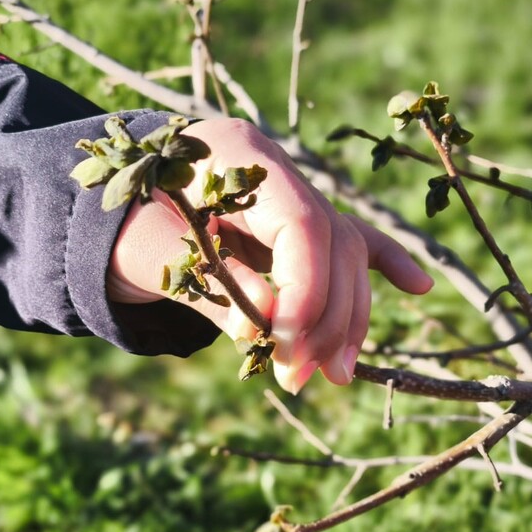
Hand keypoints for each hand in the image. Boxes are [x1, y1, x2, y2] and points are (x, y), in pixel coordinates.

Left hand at [108, 118, 432, 393]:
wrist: (111, 204)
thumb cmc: (121, 224)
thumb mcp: (146, 251)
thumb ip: (205, 283)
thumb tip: (260, 329)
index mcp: (235, 153)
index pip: (301, 223)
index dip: (306, 290)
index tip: (287, 347)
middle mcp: (275, 167)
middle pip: (330, 241)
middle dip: (323, 316)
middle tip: (298, 377)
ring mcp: (290, 189)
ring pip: (344, 250)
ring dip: (346, 316)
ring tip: (336, 374)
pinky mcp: (295, 218)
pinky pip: (347, 237)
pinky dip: (382, 263)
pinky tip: (420, 287)